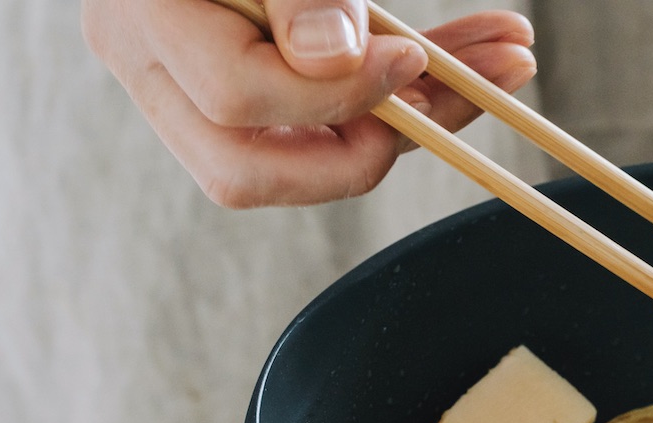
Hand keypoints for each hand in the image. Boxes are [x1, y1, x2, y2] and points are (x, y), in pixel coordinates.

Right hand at [82, 0, 535, 207]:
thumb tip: (335, 62)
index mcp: (143, 22)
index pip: (236, 98)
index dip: (335, 97)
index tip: (411, 56)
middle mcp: (157, 75)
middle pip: (252, 169)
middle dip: (372, 147)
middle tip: (463, 100)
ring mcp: (198, 92)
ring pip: (306, 150)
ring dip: (422, 112)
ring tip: (509, 62)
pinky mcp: (256, 90)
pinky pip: (332, 115)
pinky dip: (409, 87)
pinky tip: (481, 54)